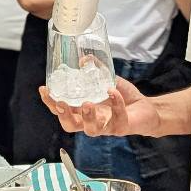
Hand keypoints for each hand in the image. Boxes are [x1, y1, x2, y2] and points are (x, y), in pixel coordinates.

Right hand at [37, 77, 159, 136]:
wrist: (146, 108)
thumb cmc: (123, 97)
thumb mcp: (107, 80)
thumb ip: (95, 70)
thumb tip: (83, 59)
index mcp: (83, 110)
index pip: (62, 110)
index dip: (50, 102)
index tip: (44, 89)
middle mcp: (91, 121)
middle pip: (70, 126)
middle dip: (63, 115)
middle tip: (61, 103)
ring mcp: (106, 126)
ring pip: (91, 130)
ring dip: (87, 117)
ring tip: (88, 103)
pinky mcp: (121, 127)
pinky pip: (117, 119)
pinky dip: (115, 104)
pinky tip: (114, 92)